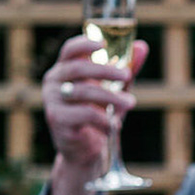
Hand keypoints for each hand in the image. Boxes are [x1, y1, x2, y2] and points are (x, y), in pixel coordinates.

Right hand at [42, 35, 149, 172]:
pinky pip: (84, 114)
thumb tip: (142, 47)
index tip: (102, 43)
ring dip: (110, 97)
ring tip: (131, 103)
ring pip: (83, 92)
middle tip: (127, 75)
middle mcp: (54, 82)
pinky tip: (114, 126)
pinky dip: (103, 119)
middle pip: (78, 68)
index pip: (69, 50)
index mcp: (65, 70)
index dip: (84, 44)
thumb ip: (126, 69)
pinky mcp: (57, 119)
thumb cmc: (99, 115)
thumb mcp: (115, 91)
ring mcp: (52, 100)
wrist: (87, 150)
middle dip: (105, 70)